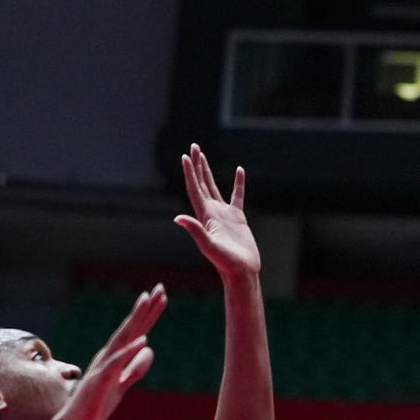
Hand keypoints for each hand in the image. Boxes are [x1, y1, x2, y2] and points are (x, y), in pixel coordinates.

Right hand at [57, 286, 165, 419]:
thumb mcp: (122, 385)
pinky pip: (117, 363)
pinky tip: (143, 339)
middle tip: (161, 287)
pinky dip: (129, 351)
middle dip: (146, 308)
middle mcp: (108, 356)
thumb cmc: (95, 405)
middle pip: (131, 328)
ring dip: (135, 319)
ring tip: (147, 299)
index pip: (136, 331)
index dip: (149, 314)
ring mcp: (103, 366)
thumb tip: (149, 348)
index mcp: (114, 357)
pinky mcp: (101, 380)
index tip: (162, 296)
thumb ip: (135, 368)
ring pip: (123, 338)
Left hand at [176, 144, 259, 278]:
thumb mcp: (209, 246)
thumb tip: (177, 217)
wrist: (242, 272)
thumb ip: (195, 231)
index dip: (190, 173)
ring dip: (208, 171)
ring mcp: (224, 214)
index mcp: (205, 216)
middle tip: (194, 147)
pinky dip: (238, 183)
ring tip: (203, 155)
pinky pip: (237, 196)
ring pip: (214, 187)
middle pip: (201, 184)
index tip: (186, 156)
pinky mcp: (238, 218)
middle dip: (197, 165)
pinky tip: (239, 171)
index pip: (195, 189)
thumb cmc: (226, 263)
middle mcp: (212, 212)